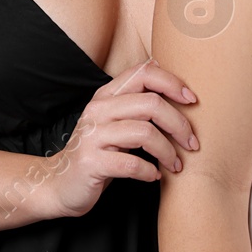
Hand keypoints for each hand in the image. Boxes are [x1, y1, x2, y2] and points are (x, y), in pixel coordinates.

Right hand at [44, 60, 199, 219]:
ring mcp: (93, 136)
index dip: (172, 83)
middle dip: (180, 124)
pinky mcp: (92, 162)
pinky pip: (132, 164)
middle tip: (192, 143)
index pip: (142, 73)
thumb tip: (160, 68)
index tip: (192, 101)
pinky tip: (155, 176)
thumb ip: (134, 100)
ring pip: (145, 133)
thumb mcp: (113, 121)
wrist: (59, 184)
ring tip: (176, 165)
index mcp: (106, 96)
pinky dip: (150, 172)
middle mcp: (98, 110)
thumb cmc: (96, 152)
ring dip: (168, 152)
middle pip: (151, 104)